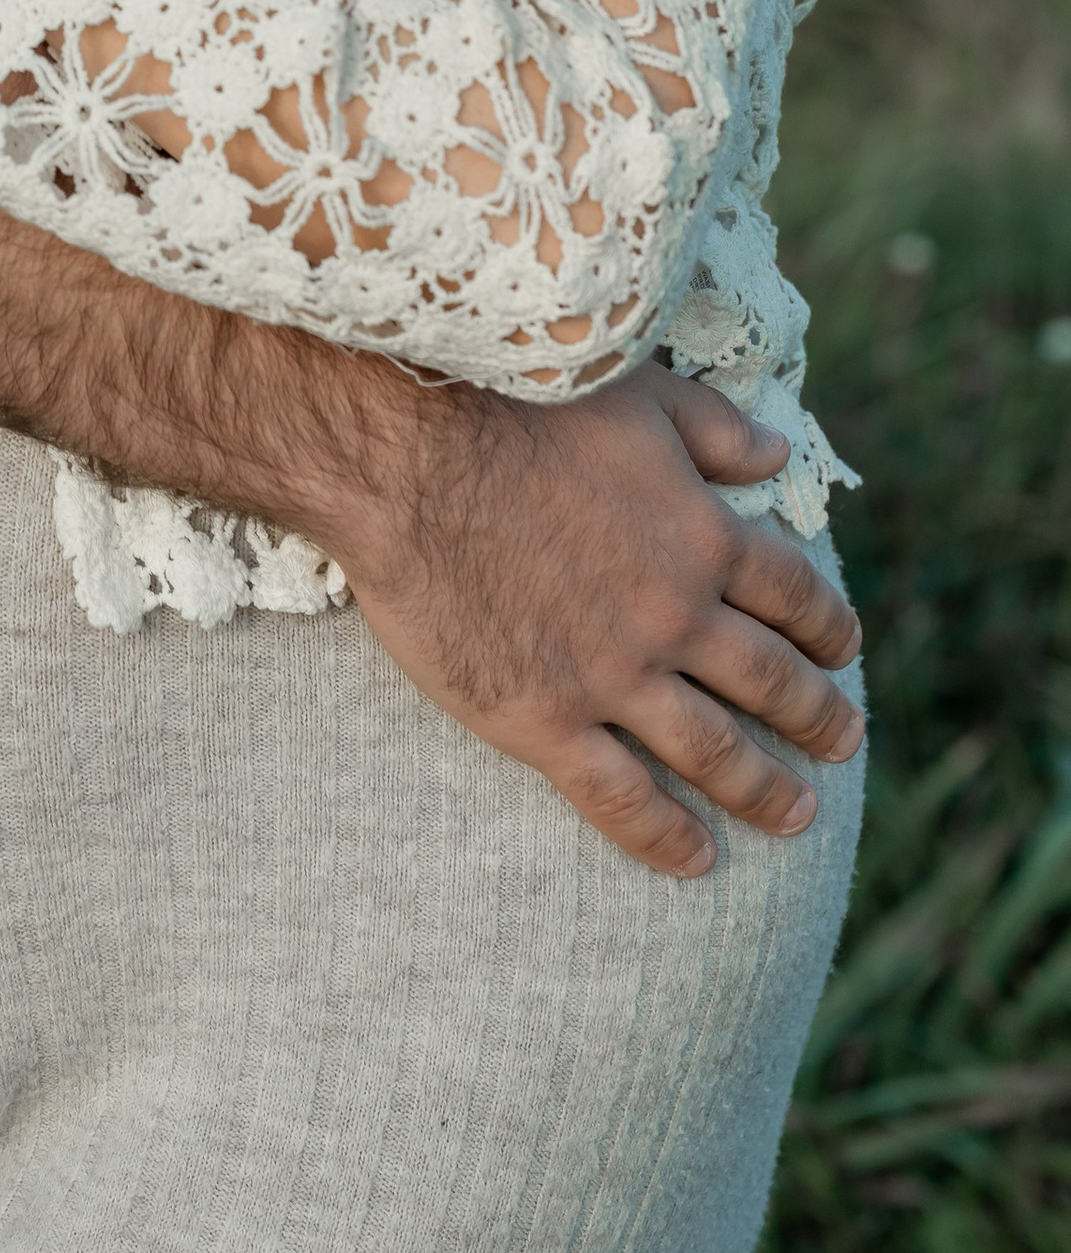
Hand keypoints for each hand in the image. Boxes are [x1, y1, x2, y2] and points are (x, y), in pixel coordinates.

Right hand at [319, 361, 864, 877]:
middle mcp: (675, 616)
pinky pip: (620, 796)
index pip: (794, 595)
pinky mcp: (544, 718)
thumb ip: (714, 428)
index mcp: (704, 537)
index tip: (842, 651)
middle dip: (816, 716)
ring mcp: (612, 676)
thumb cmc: (516, 407)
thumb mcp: (636, 394)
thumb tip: (776, 452)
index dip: (828, 627)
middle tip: (843, 742)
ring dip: (764, 789)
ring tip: (797, 814)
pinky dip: (665, 835)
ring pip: (712, 751)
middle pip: (770, 682)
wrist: (409, 458)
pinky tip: (696, 858)